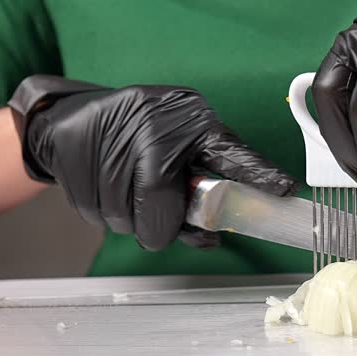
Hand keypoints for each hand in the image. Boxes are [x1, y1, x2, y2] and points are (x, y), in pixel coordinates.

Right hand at [9, 75, 296, 250]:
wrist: (72, 117)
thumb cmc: (140, 138)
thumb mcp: (180, 149)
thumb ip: (201, 191)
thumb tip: (211, 238)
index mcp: (193, 123)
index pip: (230, 154)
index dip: (256, 174)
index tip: (284, 189)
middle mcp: (155, 124)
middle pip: (158, 202)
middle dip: (159, 225)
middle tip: (160, 224)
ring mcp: (111, 135)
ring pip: (123, 216)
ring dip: (129, 221)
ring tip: (130, 195)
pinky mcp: (73, 153)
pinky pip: (94, 212)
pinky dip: (102, 213)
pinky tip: (105, 187)